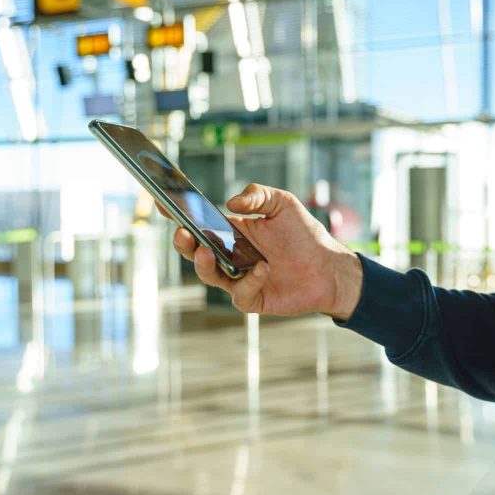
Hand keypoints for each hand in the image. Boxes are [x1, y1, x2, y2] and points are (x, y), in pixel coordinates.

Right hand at [172, 184, 362, 318]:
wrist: (330, 266)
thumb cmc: (305, 234)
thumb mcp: (283, 203)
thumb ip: (257, 195)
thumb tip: (231, 203)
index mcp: (231, 231)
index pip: (199, 222)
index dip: (180, 214)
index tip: (164, 203)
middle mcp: (230, 255)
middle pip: (196, 252)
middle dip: (184, 243)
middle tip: (181, 232)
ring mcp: (239, 278)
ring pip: (210, 275)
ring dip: (205, 264)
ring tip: (208, 251)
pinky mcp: (253, 298)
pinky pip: (240, 293)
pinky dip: (249, 281)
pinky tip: (262, 268)